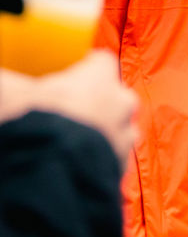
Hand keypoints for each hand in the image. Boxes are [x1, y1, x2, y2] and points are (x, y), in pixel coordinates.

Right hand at [1, 52, 137, 165]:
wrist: (53, 176)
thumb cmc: (35, 125)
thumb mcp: (10, 95)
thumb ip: (7, 82)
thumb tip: (1, 80)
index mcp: (100, 78)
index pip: (101, 61)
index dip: (85, 68)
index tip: (69, 74)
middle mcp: (121, 103)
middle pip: (113, 95)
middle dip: (94, 101)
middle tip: (66, 111)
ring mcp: (126, 135)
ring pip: (118, 127)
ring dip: (99, 131)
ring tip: (70, 140)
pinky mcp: (123, 165)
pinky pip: (113, 156)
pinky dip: (98, 157)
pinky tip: (77, 160)